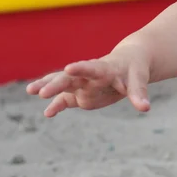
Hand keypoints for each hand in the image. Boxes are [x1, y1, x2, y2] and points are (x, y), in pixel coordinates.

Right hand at [26, 45, 151, 117]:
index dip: (81, 68)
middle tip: (40, 92)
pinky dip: (56, 106)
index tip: (68, 68)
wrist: (129, 62)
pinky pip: (65, 100)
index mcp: (104, 68)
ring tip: (31, 91)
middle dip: (56, 84)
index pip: (92, 67)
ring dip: (48, 87)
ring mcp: (82, 84)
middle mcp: (89, 75)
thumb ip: (139, 93)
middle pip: (70, 78)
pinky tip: (48, 114)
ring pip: (62, 84)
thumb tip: (145, 108)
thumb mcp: (139, 79)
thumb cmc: (134, 69)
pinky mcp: (80, 94)